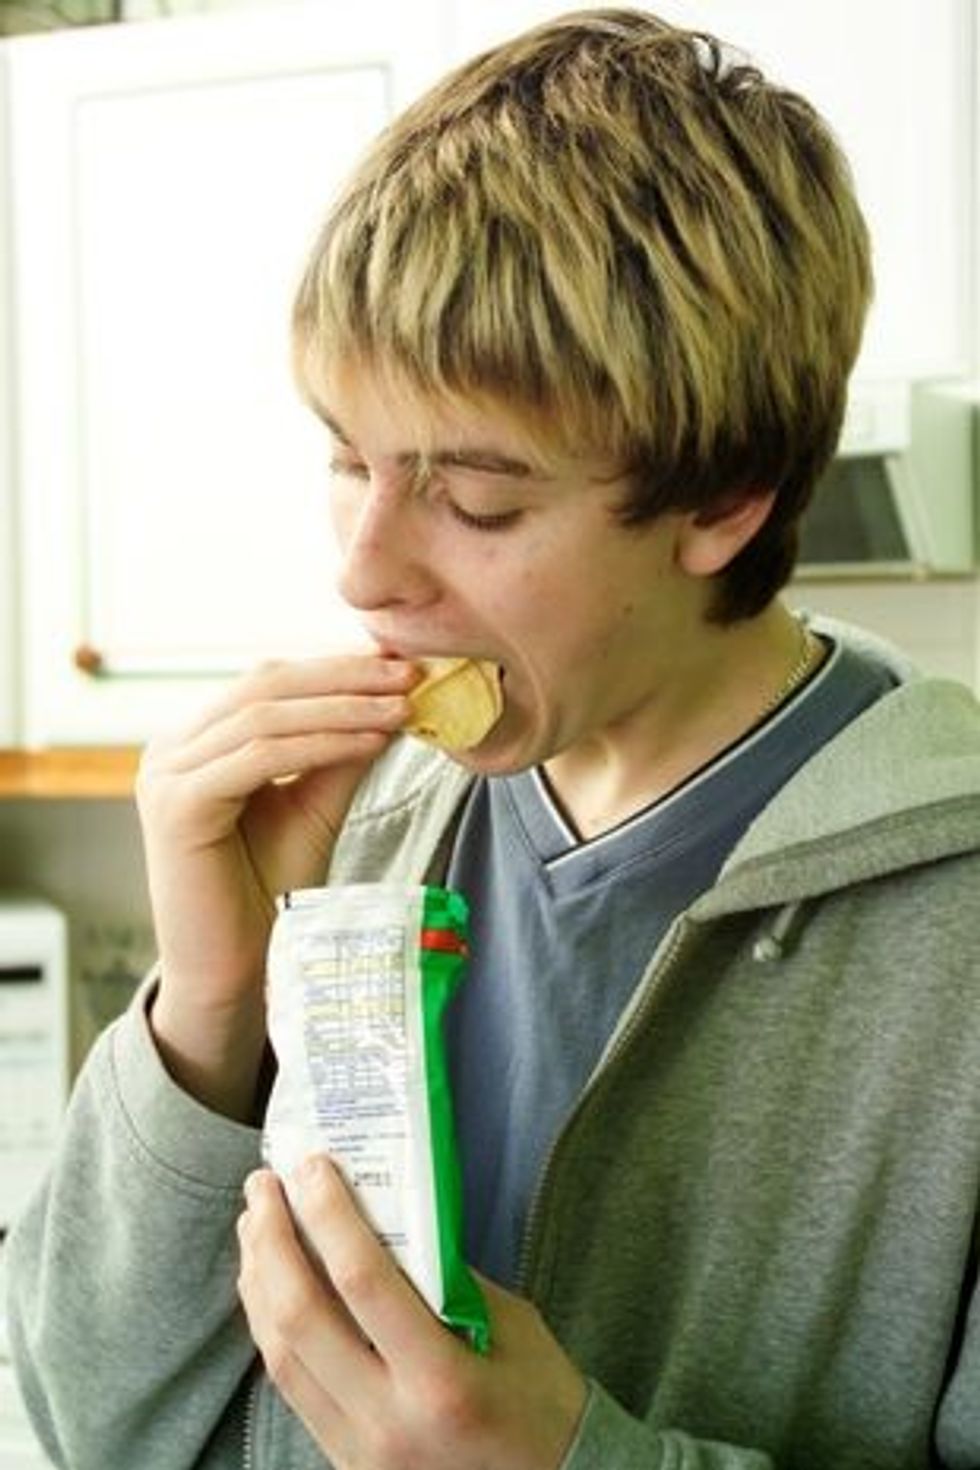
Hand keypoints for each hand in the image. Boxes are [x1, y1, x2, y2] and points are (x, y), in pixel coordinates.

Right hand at [136, 654, 415, 1117]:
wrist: (238, 971)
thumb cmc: (271, 891)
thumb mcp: (315, 804)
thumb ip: (340, 750)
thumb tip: (391, 694)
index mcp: (195, 740)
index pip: (270, 680)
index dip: (336, 667)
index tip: (401, 663)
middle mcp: (170, 748)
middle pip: (265, 685)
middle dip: (344, 677)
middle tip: (409, 673)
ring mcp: (165, 774)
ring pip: (265, 716)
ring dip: (342, 707)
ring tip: (401, 708)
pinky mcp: (176, 805)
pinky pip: (259, 758)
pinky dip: (320, 745)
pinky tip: (369, 743)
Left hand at [237, 1159, 587, 1469]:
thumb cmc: (543, 1403)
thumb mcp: (513, 1327)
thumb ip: (448, 1280)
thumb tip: (389, 1221)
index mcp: (440, 1381)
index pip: (363, 1284)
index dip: (329, 1217)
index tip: (311, 1167)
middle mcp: (386, 1421)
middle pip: (301, 1318)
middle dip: (272, 1240)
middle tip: (263, 1184)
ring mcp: (357, 1450)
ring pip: (279, 1355)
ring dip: (259, 1281)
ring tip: (255, 1224)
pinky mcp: (343, 1461)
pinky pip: (290, 1387)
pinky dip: (270, 1328)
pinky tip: (268, 1288)